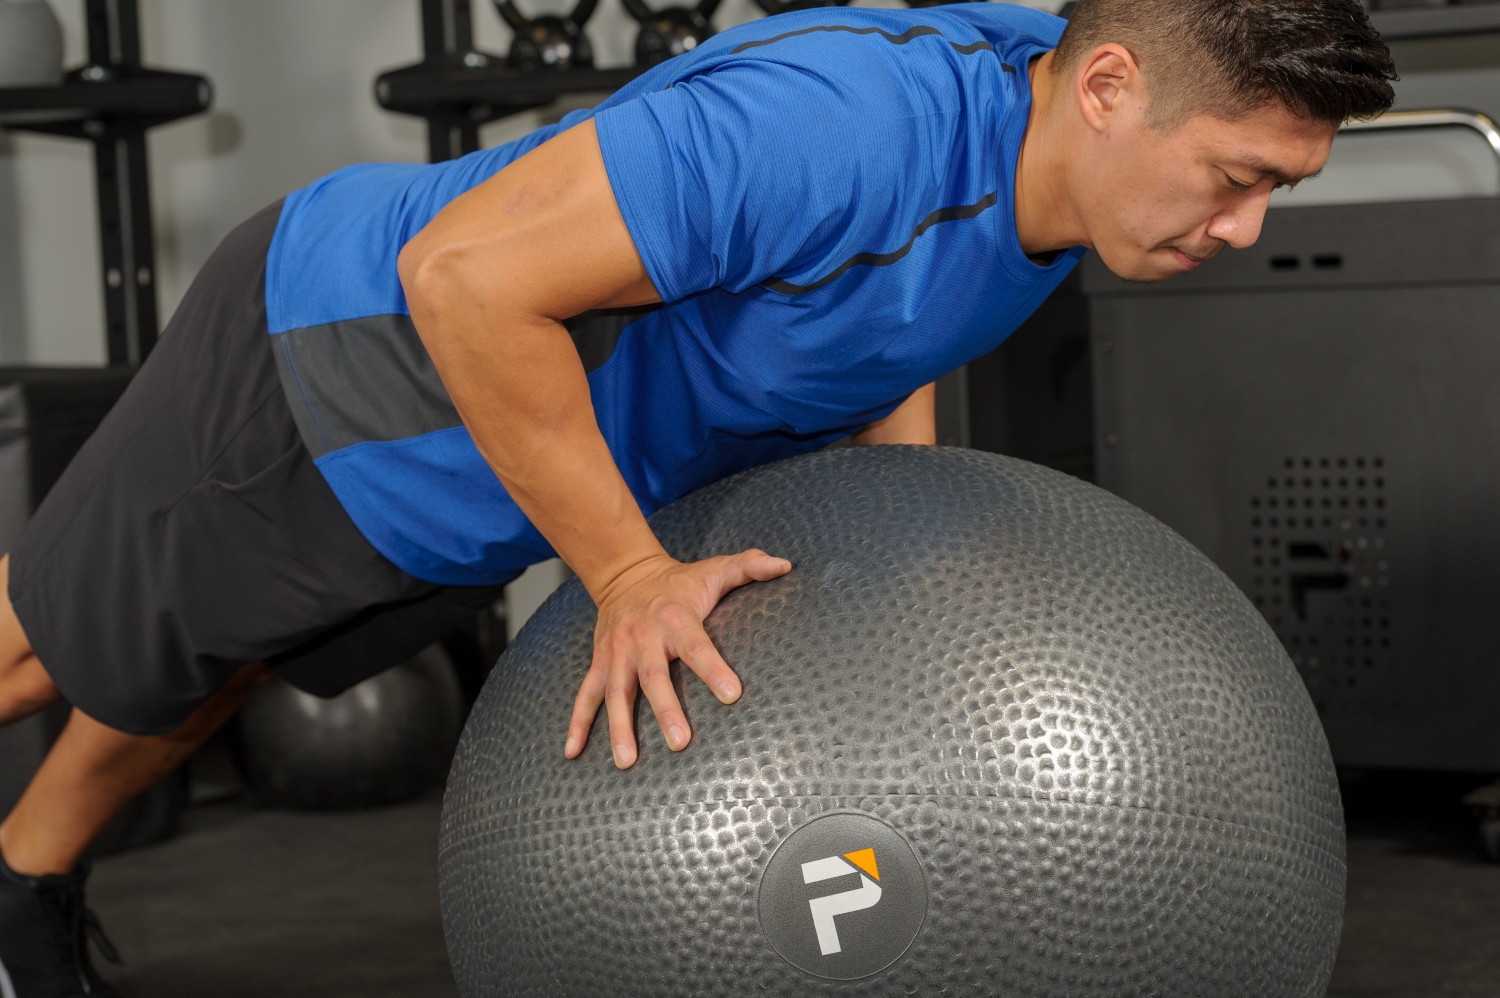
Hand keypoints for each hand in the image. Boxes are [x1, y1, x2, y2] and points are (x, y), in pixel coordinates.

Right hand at [564, 549, 791, 768]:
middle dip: (665, 710)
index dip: (714, 669)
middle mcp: (643, 638)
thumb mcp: (714, 569)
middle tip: (680, 742)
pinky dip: (577, 724)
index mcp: (675, 618)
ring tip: (627, 761)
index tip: (732, 694)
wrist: (625, 573)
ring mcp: (617, 654)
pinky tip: (573, 752)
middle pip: (653, 678)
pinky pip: (585, 695)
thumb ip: (749, 567)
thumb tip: (784, 565)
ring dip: (619, 727)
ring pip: (616, 693)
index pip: (697, 646)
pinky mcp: (600, 663)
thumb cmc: (678, 582)